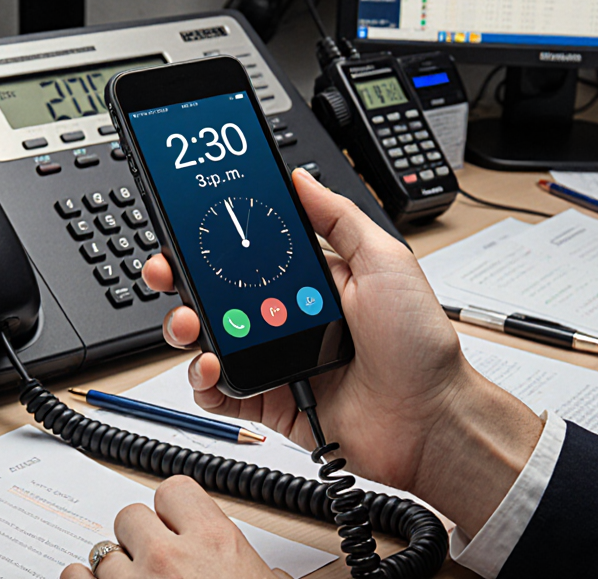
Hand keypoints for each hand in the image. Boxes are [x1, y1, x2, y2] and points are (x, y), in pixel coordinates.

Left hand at [60, 476, 289, 578]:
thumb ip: (251, 572)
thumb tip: (262, 574)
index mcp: (214, 544)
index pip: (173, 491)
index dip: (173, 511)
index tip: (175, 526)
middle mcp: (168, 559)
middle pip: (130, 517)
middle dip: (140, 539)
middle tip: (155, 563)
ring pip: (101, 552)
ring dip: (115, 571)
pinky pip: (73, 578)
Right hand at [143, 168, 466, 494]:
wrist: (430, 418)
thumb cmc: (419, 344)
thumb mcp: (385, 262)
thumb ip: (339, 218)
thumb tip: (302, 178)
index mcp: (308, 281)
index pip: (246, 253)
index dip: (212, 241)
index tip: (185, 227)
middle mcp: (284, 317)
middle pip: (214, 294)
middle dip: (181, 279)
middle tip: (167, 273)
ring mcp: (273, 360)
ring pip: (207, 340)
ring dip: (185, 327)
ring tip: (190, 324)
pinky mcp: (267, 402)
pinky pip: (217, 392)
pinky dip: (201, 381)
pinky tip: (210, 367)